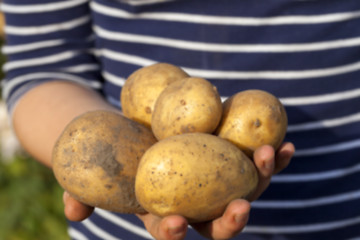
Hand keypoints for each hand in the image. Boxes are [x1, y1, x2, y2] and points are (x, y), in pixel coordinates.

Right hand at [62, 142, 294, 239]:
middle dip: (231, 221)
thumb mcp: (89, 173)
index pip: (169, 230)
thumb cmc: (109, 153)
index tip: (174, 223)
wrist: (132, 127)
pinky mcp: (226, 156)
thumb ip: (80, 193)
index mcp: (163, 210)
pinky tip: (284, 146)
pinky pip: (252, 160)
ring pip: (243, 189)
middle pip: (217, 222)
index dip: (173, 232)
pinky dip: (270, 157)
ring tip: (271, 156)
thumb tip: (75, 211)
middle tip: (241, 208)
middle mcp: (194, 200)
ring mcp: (214, 179)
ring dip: (261, 179)